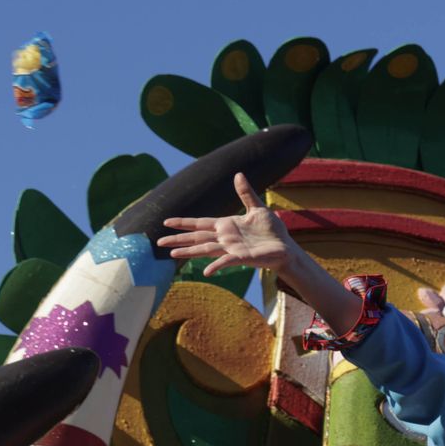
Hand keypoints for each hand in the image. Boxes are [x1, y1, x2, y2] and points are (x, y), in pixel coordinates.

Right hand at [156, 173, 297, 275]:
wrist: (286, 247)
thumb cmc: (272, 231)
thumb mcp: (258, 209)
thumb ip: (246, 193)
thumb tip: (238, 174)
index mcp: (226, 225)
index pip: (200, 223)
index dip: (184, 222)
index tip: (166, 222)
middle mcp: (225, 238)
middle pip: (197, 237)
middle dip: (178, 239)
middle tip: (159, 241)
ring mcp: (231, 249)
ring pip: (205, 249)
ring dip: (189, 251)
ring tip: (171, 254)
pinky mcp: (241, 258)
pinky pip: (226, 262)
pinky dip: (216, 265)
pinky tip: (206, 271)